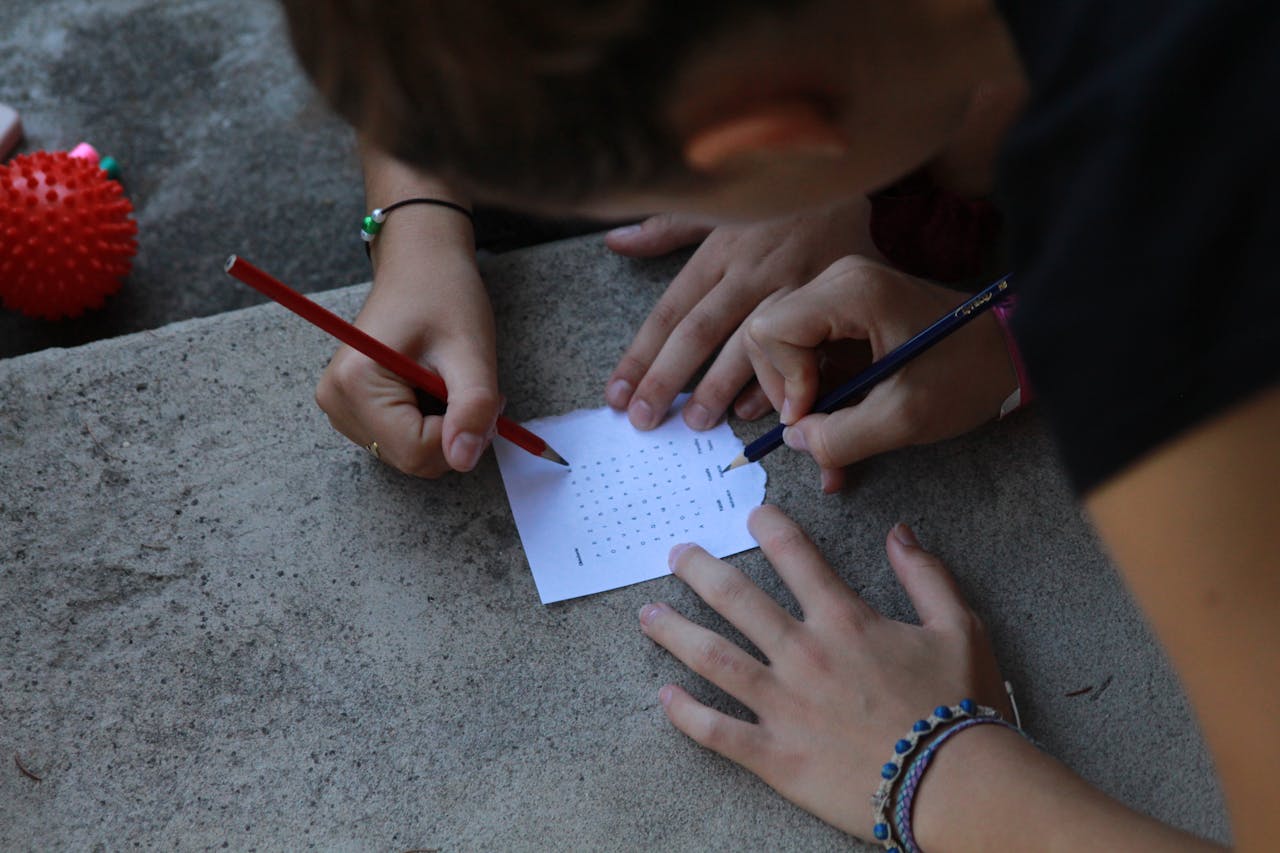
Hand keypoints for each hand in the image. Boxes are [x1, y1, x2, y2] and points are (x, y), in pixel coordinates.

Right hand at [315, 249, 500, 476]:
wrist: (421, 267)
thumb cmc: (443, 296)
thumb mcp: (470, 351)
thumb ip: (472, 407)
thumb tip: (463, 461)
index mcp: (356, 385)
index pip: (418, 452)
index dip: (461, 433)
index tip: (479, 396)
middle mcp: (338, 402)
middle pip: (412, 458)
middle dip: (452, 430)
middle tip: (465, 384)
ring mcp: (341, 408)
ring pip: (410, 453)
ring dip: (442, 427)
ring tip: (445, 379)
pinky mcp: (353, 409)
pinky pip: (402, 440)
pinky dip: (428, 423)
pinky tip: (429, 387)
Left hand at [603, 197, 881, 431]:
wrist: (846, 170)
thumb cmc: (776, 193)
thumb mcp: (719, 202)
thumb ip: (667, 227)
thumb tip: (615, 242)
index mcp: (719, 251)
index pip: (669, 312)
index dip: (640, 356)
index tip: (616, 394)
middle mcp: (751, 271)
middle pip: (700, 332)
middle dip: (667, 379)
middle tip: (644, 419)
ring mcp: (793, 285)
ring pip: (750, 342)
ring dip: (720, 385)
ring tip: (696, 422)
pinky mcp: (832, 296)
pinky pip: (807, 345)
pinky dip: (782, 376)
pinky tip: (754, 407)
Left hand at [638, 505, 1010, 839]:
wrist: (957, 784)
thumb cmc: (960, 707)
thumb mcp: (958, 627)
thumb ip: (926, 575)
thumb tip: (900, 533)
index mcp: (843, 620)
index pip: (795, 557)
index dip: (770, 528)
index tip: (751, 515)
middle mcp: (803, 654)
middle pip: (736, 599)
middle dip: (699, 570)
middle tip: (675, 555)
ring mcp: (783, 705)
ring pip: (713, 658)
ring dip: (675, 632)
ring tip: (647, 614)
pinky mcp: (776, 755)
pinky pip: (718, 731)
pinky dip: (686, 714)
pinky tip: (663, 696)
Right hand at [745, 257, 1017, 491]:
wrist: (1014, 350)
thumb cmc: (967, 375)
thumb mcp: (904, 418)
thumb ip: (840, 438)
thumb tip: (795, 441)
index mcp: (852, 291)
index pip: (771, 331)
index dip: (782, 380)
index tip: (813, 414)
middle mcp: (838, 279)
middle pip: (767, 333)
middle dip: (784, 389)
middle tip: (816, 427)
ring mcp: (841, 291)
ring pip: (781, 344)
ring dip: (798, 397)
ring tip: (825, 439)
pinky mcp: (847, 309)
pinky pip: (807, 349)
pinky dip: (814, 390)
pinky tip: (833, 427)